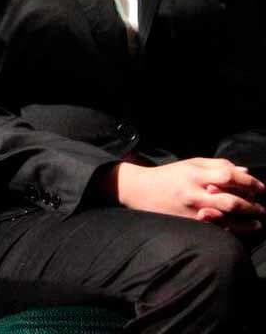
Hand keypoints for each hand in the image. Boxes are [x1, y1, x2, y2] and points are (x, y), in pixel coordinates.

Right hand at [110, 158, 264, 228]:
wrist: (139, 190)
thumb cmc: (167, 175)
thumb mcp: (190, 163)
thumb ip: (217, 165)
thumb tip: (245, 172)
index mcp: (195, 174)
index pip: (229, 176)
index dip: (249, 182)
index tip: (260, 187)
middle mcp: (194, 193)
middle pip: (232, 200)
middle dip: (252, 205)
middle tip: (261, 208)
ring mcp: (191, 211)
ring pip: (227, 219)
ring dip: (247, 221)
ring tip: (256, 221)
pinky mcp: (188, 225)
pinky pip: (216, 230)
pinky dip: (232, 230)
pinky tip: (240, 229)